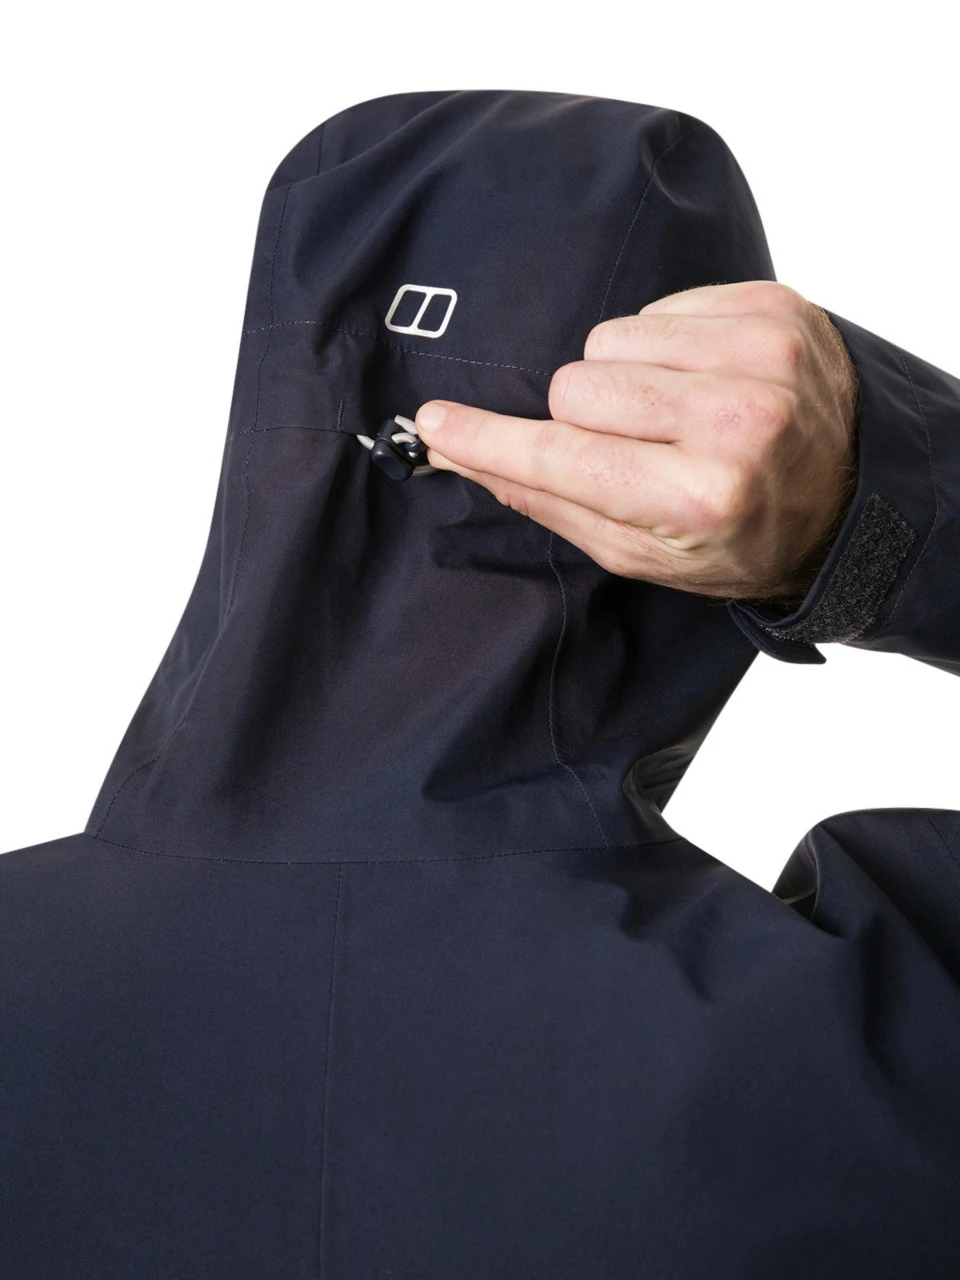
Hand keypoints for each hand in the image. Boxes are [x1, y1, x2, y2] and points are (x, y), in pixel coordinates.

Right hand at [414, 281, 859, 608]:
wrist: (850, 494)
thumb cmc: (739, 535)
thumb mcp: (643, 552)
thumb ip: (551, 500)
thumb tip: (462, 454)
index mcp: (702, 497)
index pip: (562, 456)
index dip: (488, 440)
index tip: (435, 424)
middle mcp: (739, 421)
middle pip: (577, 385)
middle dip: (585, 418)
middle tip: (632, 447)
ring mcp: (763, 355)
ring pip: (610, 337)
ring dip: (624, 376)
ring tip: (672, 412)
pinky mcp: (774, 307)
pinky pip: (659, 306)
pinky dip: (664, 344)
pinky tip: (700, 378)